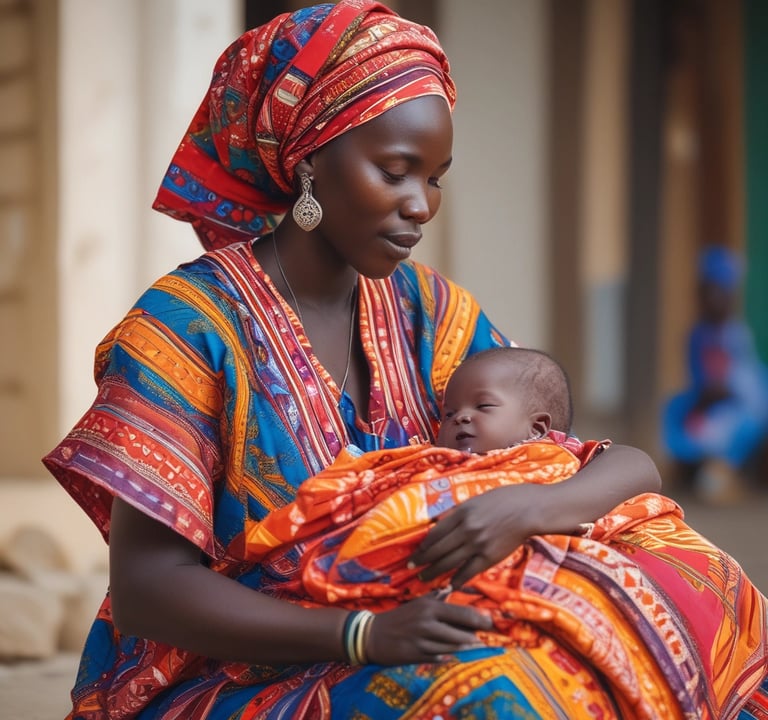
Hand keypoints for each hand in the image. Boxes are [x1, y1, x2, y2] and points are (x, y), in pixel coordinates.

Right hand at [365, 592, 492, 664]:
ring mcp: (422, 640)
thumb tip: (453, 590)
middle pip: (461, 631)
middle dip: (477, 635)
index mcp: (429, 607)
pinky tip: (456, 655)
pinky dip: (449, 656)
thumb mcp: (417, 603)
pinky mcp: (417, 655)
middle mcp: (427, 622)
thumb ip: (436, 598)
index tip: (492, 622)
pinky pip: (440, 657)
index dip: (479, 619)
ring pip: (453, 646)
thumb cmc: (399, 617)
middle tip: (488, 637)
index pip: (461, 613)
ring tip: (477, 646)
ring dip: (466, 647)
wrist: (373, 635)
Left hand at [409, 483, 545, 588]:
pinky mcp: (489, 557)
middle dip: (422, 560)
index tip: (414, 552)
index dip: (422, 545)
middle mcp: (465, 530)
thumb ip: (458, 514)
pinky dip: (457, 580)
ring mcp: (477, 544)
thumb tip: (441, 525)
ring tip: (423, 578)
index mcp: (461, 514)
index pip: (435, 533)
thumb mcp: (475, 501)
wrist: (528, 510)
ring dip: (434, 571)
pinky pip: (468, 571)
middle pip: (438, 549)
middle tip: (411, 568)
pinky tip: (449, 585)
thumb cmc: (503, 500)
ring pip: (449, 562)